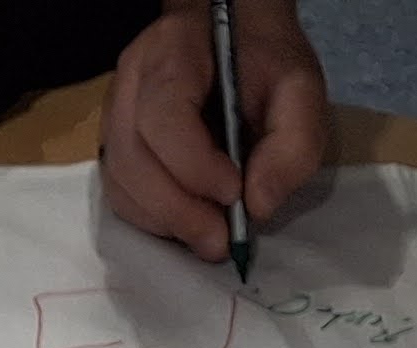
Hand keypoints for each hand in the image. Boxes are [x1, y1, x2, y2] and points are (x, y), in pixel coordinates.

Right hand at [101, 0, 325, 261]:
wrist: (236, 37)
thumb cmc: (265, 63)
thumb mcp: (300, 90)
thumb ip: (294, 144)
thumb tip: (258, 206)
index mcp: (172, 51)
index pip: (163, 117)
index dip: (193, 166)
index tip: (233, 192)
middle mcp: (131, 81)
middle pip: (132, 158)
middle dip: (177, 210)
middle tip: (220, 240)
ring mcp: (116, 113)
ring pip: (120, 182)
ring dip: (163, 221)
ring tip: (208, 236)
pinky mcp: (116, 143)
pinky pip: (120, 193)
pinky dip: (152, 220)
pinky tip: (187, 223)